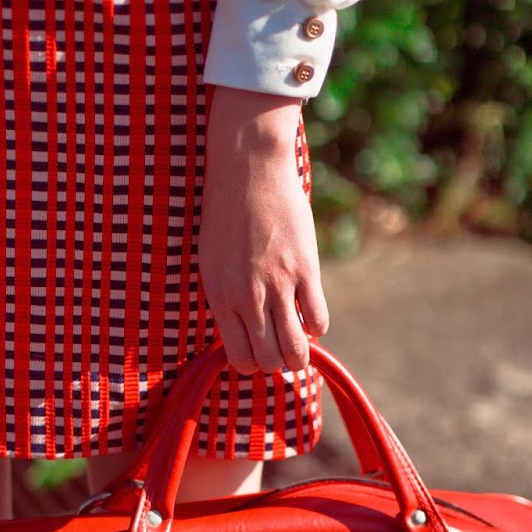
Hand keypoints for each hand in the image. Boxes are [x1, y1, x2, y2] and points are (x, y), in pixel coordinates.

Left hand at [198, 86, 328, 375]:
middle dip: (277, 362)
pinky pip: (318, 320)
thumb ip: (227, 298)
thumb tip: (244, 330)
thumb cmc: (226, 213)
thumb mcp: (212, 262)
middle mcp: (248, 298)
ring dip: (301, 355)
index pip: (239, 359)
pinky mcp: (305, 269)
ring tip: (301, 343)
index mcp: (220, 298)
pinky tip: (310, 312)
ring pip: (296, 350)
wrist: (248, 168)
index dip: (252, 362)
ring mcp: (278, 285)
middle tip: (281, 346)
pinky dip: (317, 327)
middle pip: (269, 361)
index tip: (258, 348)